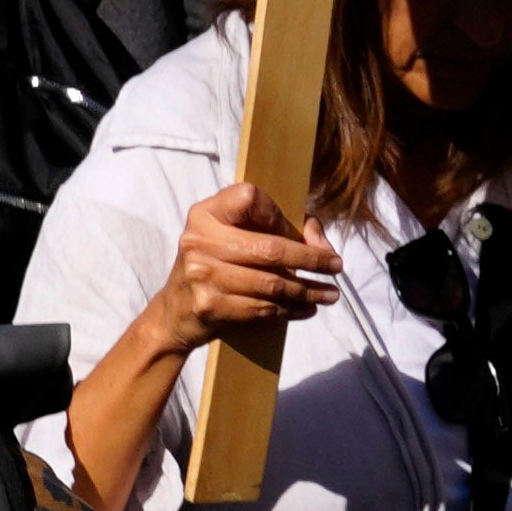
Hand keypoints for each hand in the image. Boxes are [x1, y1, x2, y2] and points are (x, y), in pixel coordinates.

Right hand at [134, 186, 334, 365]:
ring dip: (308, 291)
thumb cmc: (214, 266)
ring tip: (330, 294)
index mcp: (206, 213)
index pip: (251, 198)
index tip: (306, 234)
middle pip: (270, 248)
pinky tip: (307, 309)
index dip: (282, 217)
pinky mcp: (209, 306)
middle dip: (312, 260)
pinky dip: (290, 310)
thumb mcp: (232, 237)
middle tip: (337, 267)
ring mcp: (201, 274)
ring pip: (271, 283)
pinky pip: (261, 308)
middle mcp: (199, 240)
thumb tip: (321, 242)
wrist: (174, 312)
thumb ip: (275, 227)